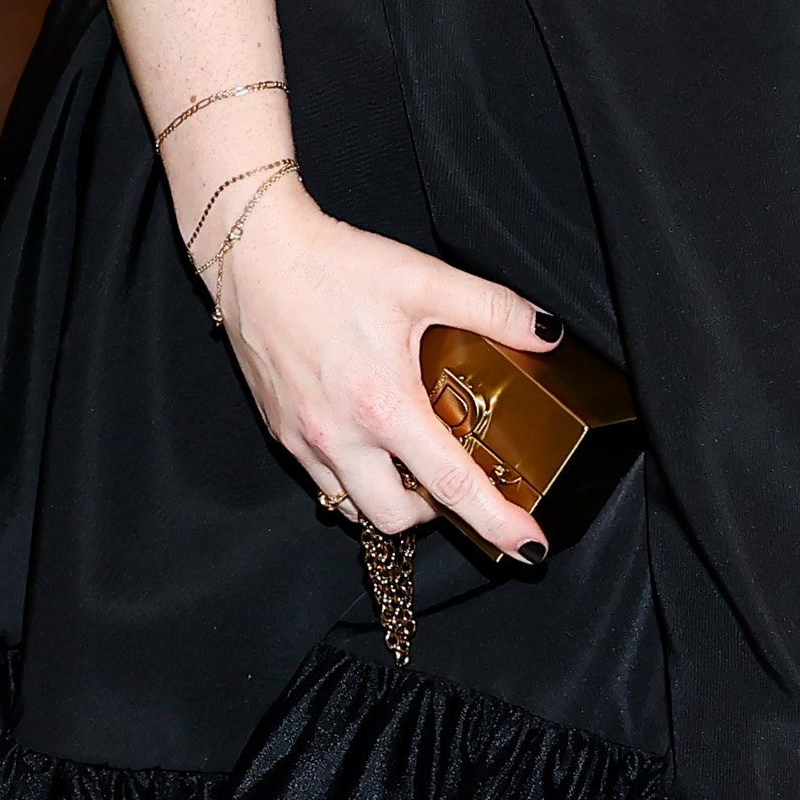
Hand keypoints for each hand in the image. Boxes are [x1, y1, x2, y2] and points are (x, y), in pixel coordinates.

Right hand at [211, 181, 562, 566]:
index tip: (528, 546)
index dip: (495, 521)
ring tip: (413, 459)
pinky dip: (355, 477)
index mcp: (383, 404)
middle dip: (435, 512)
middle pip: (396, 517)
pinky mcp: (281, 432)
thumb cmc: (332, 266)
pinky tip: (370, 439)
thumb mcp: (424, 279)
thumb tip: (546, 333)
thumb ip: (493, 308)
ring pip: (354, 507)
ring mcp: (304, 440)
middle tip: (455, 475)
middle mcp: (340, 435)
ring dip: (391, 498)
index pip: (450, 484)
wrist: (254, 253)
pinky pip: (324, 482)